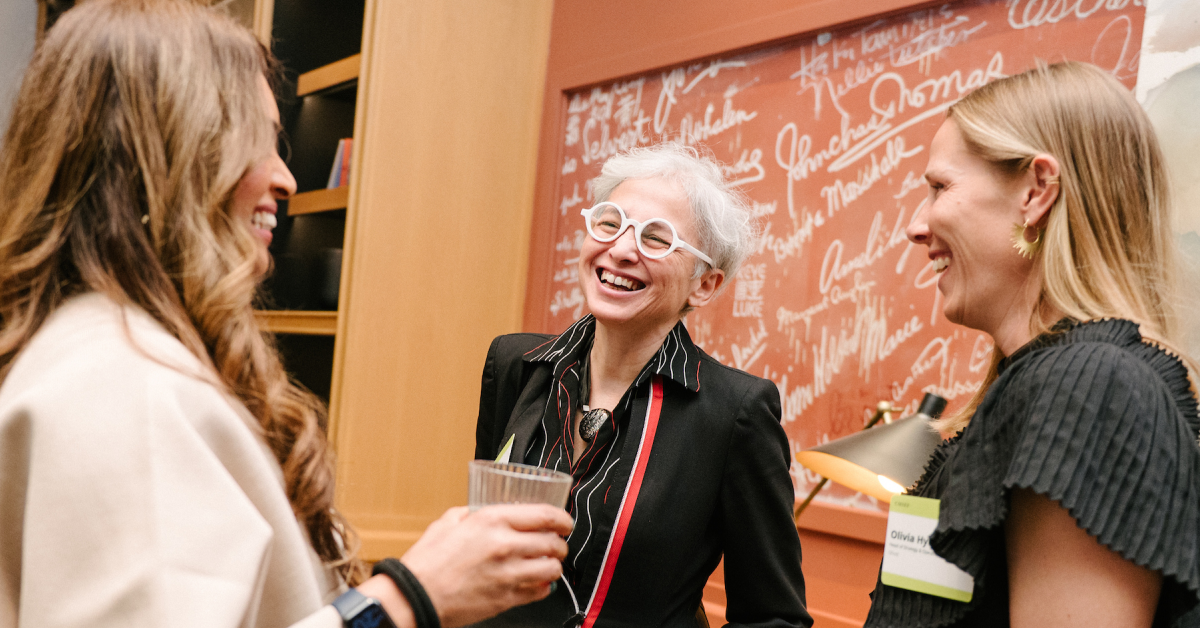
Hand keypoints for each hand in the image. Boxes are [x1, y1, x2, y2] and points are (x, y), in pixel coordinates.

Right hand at [400, 504, 572, 626]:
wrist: (415, 597)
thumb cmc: (427, 562)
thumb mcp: (447, 522)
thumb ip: (469, 513)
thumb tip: (479, 510)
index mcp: (492, 520)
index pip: (545, 515)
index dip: (563, 519)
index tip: (565, 522)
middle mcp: (505, 545)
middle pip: (553, 542)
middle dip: (560, 544)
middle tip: (556, 545)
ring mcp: (508, 573)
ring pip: (552, 568)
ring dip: (553, 566)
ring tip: (547, 564)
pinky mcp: (507, 598)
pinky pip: (540, 591)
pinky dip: (543, 587)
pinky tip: (535, 583)